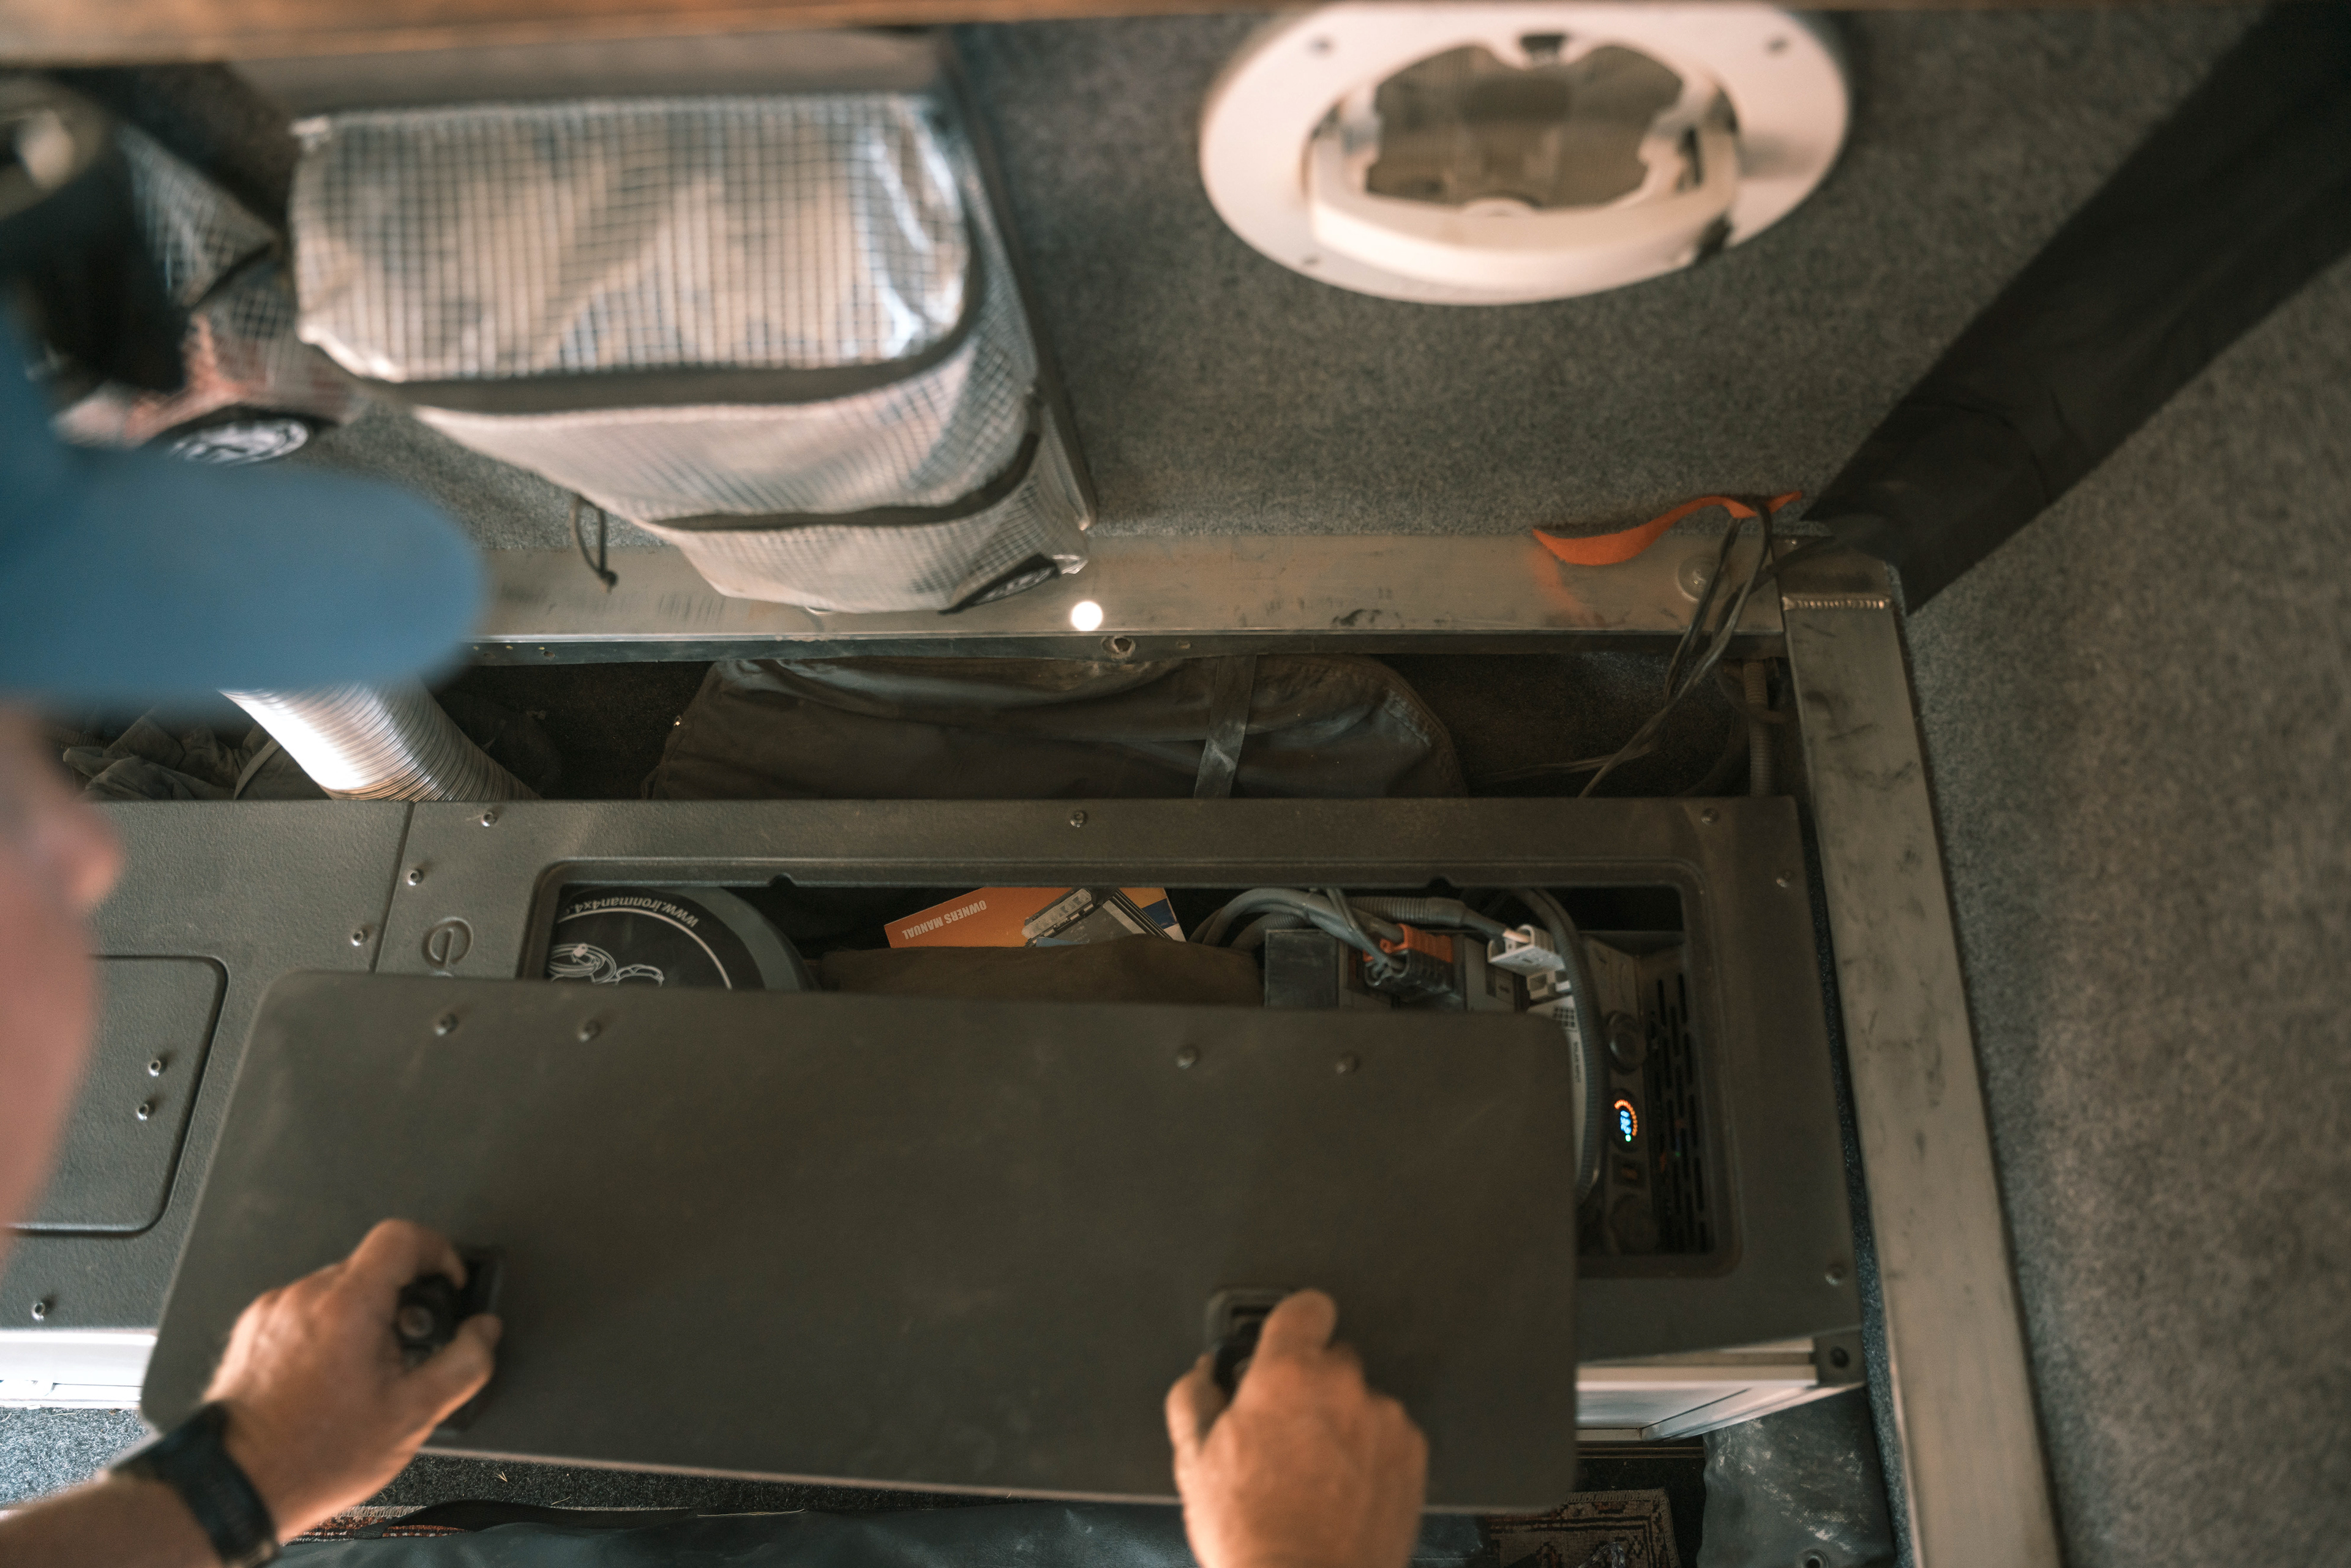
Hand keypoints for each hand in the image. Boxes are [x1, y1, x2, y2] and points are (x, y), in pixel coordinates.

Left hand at [203, 1219, 500, 1538]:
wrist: (237, 1489)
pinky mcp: (251, 1331)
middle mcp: (304, 1297)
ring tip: (364, 1372)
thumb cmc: (315, 1455)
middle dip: (401, 1299)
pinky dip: (327, 1330)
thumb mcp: (413, 1415)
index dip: (438, 1251)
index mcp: (348, 1305)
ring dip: (362, 1316)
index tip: (448, 1281)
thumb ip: (464, 1364)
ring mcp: (272, 1311)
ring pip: (337, 1290)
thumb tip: (483, 1333)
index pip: (402, 1236)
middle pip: (371, 1266)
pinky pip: (304, 1310)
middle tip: (407, 1347)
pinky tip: (329, 1377)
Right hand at [1164, 1290, 1426, 1567]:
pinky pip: (1389, 1437)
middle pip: (1332, 1359)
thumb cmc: (1253, 1535)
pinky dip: (1370, 1454)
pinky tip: (1341, 1490)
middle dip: (1310, 1386)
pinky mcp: (1412, 1457)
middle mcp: (1344, 1387)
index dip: (1293, 1322)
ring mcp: (1385, 1421)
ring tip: (1313, 1474)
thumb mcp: (1194, 1462)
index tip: (1287, 1340)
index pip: (1305, 1306)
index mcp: (1288, 1374)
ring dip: (1342, 1423)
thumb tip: (1203, 1373)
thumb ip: (1194, 1396)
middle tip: (1283, 1432)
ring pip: (1361, 1402)